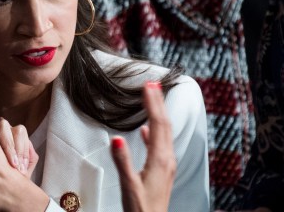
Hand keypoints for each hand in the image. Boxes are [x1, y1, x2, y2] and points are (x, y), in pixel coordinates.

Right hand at [111, 81, 175, 211]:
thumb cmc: (141, 209)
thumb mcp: (128, 185)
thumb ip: (122, 161)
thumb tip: (116, 139)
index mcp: (160, 159)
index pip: (158, 124)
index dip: (153, 103)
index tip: (148, 85)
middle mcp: (167, 159)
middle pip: (164, 124)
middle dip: (158, 102)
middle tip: (152, 83)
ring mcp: (166, 165)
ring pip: (164, 133)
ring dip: (157, 114)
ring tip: (151, 99)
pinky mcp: (162, 171)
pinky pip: (160, 145)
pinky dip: (154, 132)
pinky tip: (147, 131)